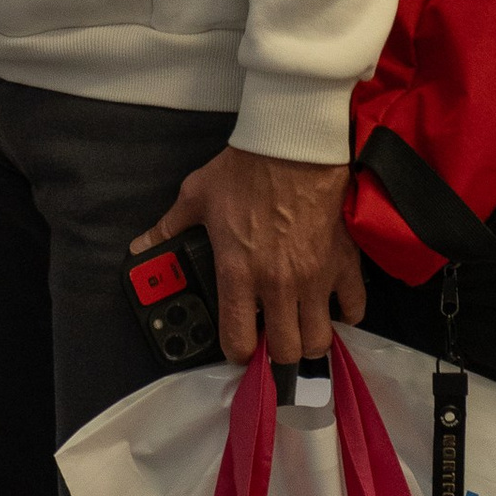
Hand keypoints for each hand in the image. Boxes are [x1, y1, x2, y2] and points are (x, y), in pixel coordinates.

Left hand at [140, 145, 363, 367]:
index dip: (236, 351)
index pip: (237, 341)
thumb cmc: (244, 170)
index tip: (238, 344)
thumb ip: (169, 227)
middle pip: (284, 352)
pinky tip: (332, 302)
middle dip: (276, 352)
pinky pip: (354, 308)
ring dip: (308, 339)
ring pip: (319, 341)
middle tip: (271, 336)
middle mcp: (277, 285)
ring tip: (300, 325)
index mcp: (238, 273)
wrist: (292, 143)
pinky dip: (346, 312)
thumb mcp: (197, 196)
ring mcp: (315, 278)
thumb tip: (141, 247)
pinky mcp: (344, 264)